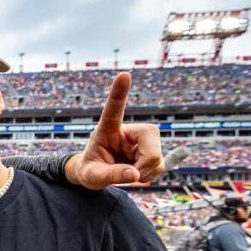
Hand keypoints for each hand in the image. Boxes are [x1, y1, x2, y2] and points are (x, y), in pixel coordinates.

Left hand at [68, 73, 163, 188]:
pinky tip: (138, 174)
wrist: (96, 175)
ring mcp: (141, 140)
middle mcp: (128, 131)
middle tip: (130, 175)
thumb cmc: (90, 170)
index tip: (124, 74)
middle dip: (145, 163)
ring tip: (129, 174)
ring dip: (146, 172)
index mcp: (107, 129)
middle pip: (151, 139)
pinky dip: (151, 174)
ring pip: (157, 156)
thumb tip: (135, 175)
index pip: (114, 109)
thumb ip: (111, 175)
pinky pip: (160, 164)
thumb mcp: (93, 176)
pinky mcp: (150, 150)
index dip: (119, 93)